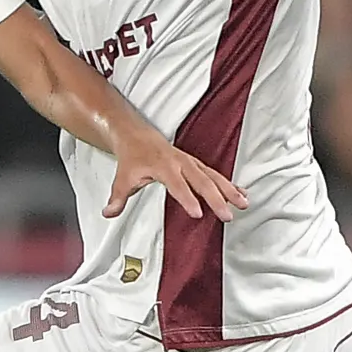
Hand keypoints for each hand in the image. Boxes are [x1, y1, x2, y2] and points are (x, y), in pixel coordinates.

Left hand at [108, 127, 247, 221]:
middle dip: (216, 198)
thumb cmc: (132, 158)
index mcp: (163, 165)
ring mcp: (191, 162)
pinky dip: (229, 184)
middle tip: (227, 215)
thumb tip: (108, 213)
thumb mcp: (122, 178)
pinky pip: (216, 174)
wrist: (137, 136)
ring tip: (243, 204)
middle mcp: (180, 162)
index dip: (187, 198)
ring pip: (213, 176)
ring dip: (229, 190)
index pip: (177, 184)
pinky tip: (242, 194)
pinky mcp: (196, 164)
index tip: (198, 213)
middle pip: (202, 180)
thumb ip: (117, 198)